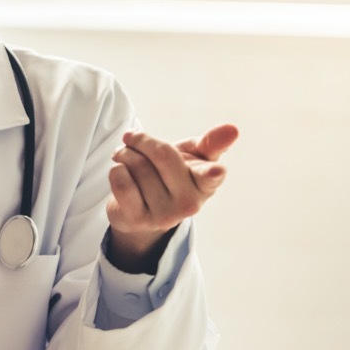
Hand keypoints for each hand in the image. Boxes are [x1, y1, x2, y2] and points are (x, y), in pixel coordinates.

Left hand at [106, 123, 238, 273]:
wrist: (140, 207)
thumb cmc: (170, 174)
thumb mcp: (192, 156)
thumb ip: (210, 142)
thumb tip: (233, 129)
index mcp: (207, 183)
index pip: (211, 176)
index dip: (213, 173)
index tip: (216, 171)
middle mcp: (190, 203)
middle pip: (163, 155)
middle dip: (142, 140)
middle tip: (132, 138)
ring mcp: (164, 215)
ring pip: (137, 165)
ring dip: (124, 153)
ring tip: (123, 155)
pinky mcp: (138, 219)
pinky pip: (122, 182)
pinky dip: (116, 169)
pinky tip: (119, 171)